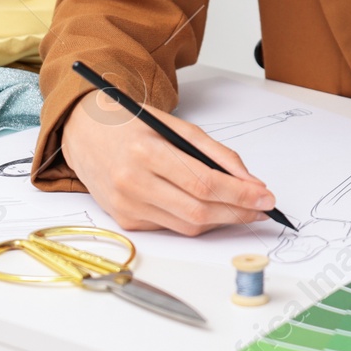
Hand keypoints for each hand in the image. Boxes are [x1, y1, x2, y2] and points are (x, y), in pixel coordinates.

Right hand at [61, 90, 275, 234]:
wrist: (83, 132)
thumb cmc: (132, 124)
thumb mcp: (177, 125)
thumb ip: (215, 153)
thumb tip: (250, 182)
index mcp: (147, 152)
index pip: (204, 183)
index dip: (240, 194)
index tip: (266, 197)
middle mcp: (133, 183)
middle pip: (198, 211)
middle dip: (238, 212)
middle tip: (262, 208)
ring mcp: (126, 206)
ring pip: (187, 226)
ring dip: (221, 220)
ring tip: (242, 209)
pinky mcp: (124, 221)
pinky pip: (170, 227)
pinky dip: (194, 220)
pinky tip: (208, 208)